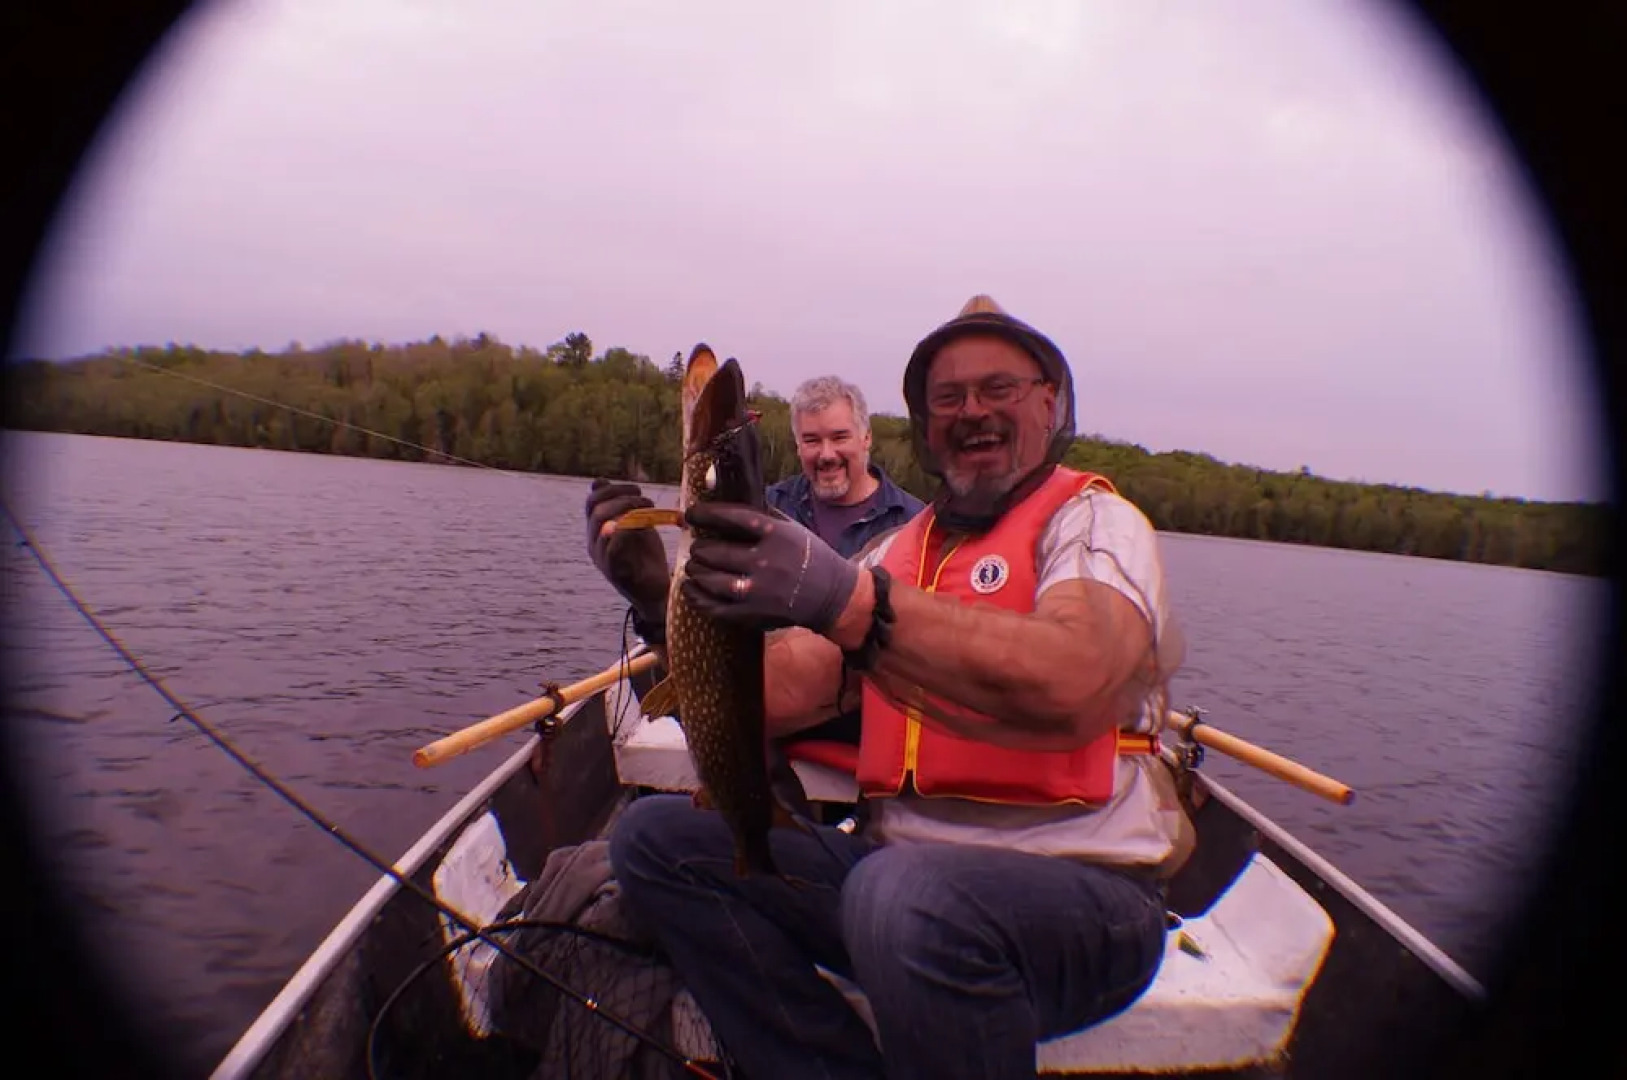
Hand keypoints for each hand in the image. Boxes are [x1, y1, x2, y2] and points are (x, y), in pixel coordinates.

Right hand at [585, 479, 669, 621]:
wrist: (656, 592)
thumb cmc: (646, 557)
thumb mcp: (635, 524)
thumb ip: (621, 506)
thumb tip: (598, 481)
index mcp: (597, 529)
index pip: (593, 501)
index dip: (613, 489)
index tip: (636, 489)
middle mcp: (594, 542)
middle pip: (596, 509)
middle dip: (622, 497)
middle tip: (645, 500)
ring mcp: (600, 557)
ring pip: (601, 523)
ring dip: (627, 510)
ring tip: (648, 509)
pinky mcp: (612, 571)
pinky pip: (612, 546)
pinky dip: (625, 531)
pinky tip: (642, 526)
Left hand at [680, 503, 859, 634]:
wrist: (833, 596)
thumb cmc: (809, 557)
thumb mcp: (792, 529)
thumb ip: (762, 516)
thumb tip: (726, 503)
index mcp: (776, 535)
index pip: (731, 518)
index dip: (705, 515)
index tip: (691, 514)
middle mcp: (766, 561)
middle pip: (715, 551)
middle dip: (699, 549)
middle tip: (696, 548)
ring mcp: (759, 590)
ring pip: (710, 580)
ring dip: (694, 572)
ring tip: (692, 567)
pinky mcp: (754, 614)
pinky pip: (714, 606)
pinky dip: (697, 597)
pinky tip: (690, 589)